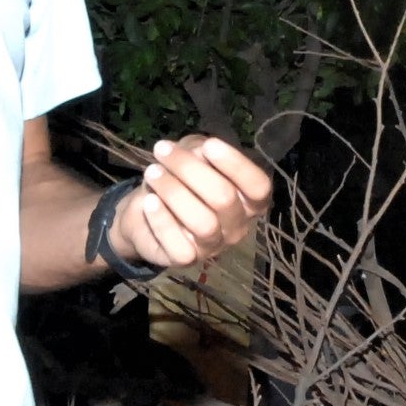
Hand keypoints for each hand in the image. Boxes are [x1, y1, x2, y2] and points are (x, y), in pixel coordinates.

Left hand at [112, 134, 273, 269]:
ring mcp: (213, 246)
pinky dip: (163, 221)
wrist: (148, 208)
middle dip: (190, 169)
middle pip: (224, 198)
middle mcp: (237, 226)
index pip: (258, 187)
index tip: (208, 145)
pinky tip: (149, 202)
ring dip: (174, 192)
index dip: (236, 165)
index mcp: (248, 201)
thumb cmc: (181, 178)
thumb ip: (202, 150)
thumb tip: (202, 152)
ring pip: (204, 223)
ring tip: (152, 172)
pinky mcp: (187, 260)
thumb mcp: (193, 155)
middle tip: (162, 151)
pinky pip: (180, 247)